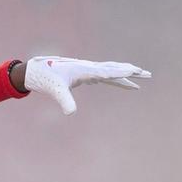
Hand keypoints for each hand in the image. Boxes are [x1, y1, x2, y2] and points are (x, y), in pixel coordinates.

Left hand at [23, 56, 150, 115]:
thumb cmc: (44, 79)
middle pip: (113, 68)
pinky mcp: (83, 74)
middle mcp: (87, 67)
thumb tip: (71, 113)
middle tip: (147, 73)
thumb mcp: (55, 91)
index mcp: (83, 69)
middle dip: (130, 71)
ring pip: (110, 71)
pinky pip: (103, 76)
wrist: (33, 71)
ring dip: (125, 74)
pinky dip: (114, 78)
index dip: (121, 73)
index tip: (135, 71)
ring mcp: (86, 70)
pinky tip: (122, 82)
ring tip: (141, 76)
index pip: (107, 71)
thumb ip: (64, 101)